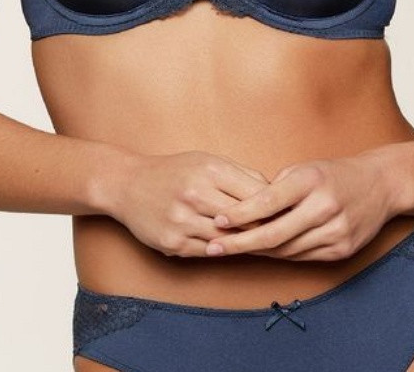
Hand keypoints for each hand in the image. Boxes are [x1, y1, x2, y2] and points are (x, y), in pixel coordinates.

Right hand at [108, 150, 269, 257]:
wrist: (128, 185)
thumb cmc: (175, 171)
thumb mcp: (207, 160)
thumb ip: (241, 175)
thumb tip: (274, 192)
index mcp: (209, 170)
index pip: (256, 194)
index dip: (274, 206)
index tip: (285, 212)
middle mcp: (196, 195)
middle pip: (245, 220)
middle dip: (263, 227)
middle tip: (279, 232)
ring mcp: (183, 222)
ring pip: (229, 240)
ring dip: (244, 242)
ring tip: (258, 242)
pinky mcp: (173, 244)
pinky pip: (209, 252)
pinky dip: (222, 250)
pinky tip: (231, 246)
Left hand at [204, 153, 395, 261]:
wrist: (380, 185)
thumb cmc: (333, 174)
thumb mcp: (304, 169)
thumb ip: (276, 188)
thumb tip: (243, 212)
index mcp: (311, 180)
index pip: (268, 201)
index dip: (241, 214)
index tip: (218, 220)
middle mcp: (324, 206)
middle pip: (275, 234)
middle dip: (241, 243)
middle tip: (215, 247)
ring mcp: (336, 231)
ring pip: (286, 251)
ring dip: (257, 252)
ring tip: (232, 250)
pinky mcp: (342, 250)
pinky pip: (302, 257)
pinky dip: (280, 255)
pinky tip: (263, 252)